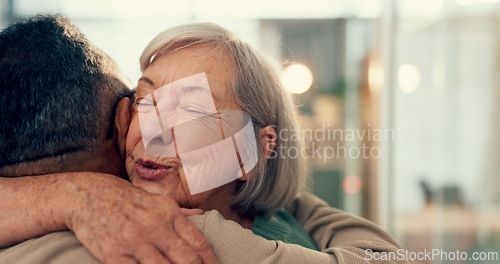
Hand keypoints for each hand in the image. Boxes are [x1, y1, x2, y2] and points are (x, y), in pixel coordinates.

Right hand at [64, 173, 216, 263]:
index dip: (210, 262)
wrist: (87, 195)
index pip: (199, 243)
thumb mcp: (155, 199)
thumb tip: (201, 215)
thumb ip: (179, 212)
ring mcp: (135, 242)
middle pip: (187, 260)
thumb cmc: (126, 199)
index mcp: (169, 213)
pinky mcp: (114, 255)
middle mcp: (156, 227)